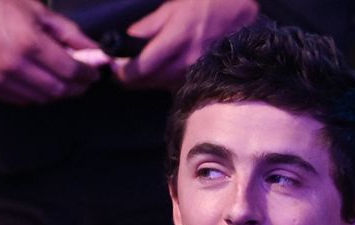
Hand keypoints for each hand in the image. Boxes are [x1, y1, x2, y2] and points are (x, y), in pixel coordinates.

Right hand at [0, 0, 100, 104]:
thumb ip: (69, 33)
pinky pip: (22, 100)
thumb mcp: (37, 10)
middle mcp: (14, 66)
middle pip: (59, 90)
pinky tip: (39, 81)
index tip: (93, 71)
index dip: (87, 74)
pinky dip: (36, 94)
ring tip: (62, 78)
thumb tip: (94, 50)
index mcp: (29, 44)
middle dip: (77, 87)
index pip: (71, 71)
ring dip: (57, 92)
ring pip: (42, 98)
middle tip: (83, 78)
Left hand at [109, 0, 257, 90]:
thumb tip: (128, 39)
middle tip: (122, 72)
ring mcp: (198, 72)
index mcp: (176, 38)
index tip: (115, 68)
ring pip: (164, 86)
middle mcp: (188, 60)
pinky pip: (179, 85)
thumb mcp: (173, 8)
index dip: (125, 71)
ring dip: (149, 81)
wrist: (239, 15)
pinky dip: (166, 82)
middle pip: (151, 81)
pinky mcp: (205, 78)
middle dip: (133, 79)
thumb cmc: (206, 5)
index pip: (143, 66)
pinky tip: (164, 72)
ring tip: (142, 71)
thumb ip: (149, 26)